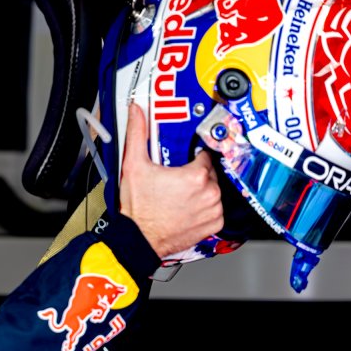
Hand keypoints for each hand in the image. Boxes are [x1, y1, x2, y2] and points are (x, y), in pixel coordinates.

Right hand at [119, 103, 223, 257]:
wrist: (139, 238)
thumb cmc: (139, 208)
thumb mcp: (134, 165)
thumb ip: (138, 134)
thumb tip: (137, 112)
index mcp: (196, 176)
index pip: (204, 156)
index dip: (191, 158)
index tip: (182, 163)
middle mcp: (209, 193)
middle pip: (209, 173)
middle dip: (196, 174)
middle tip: (177, 180)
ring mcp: (213, 210)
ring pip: (214, 191)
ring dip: (201, 191)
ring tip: (181, 195)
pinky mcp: (214, 225)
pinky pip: (216, 210)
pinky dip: (205, 208)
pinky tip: (188, 207)